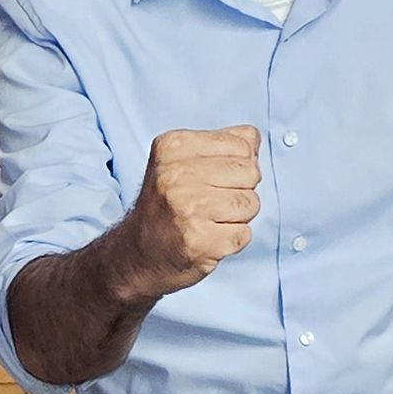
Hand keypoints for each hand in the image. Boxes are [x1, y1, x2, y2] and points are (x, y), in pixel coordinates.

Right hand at [122, 126, 260, 296]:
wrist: (138, 251)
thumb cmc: (168, 203)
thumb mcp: (183, 159)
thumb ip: (223, 142)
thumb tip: (254, 141)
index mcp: (173, 147)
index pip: (243, 144)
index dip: (236, 164)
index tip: (209, 178)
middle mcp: (175, 175)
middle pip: (250, 172)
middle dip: (240, 189)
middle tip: (210, 202)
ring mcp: (187, 209)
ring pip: (251, 203)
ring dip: (238, 216)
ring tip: (209, 220)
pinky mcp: (198, 242)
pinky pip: (244, 234)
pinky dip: (232, 240)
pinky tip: (208, 238)